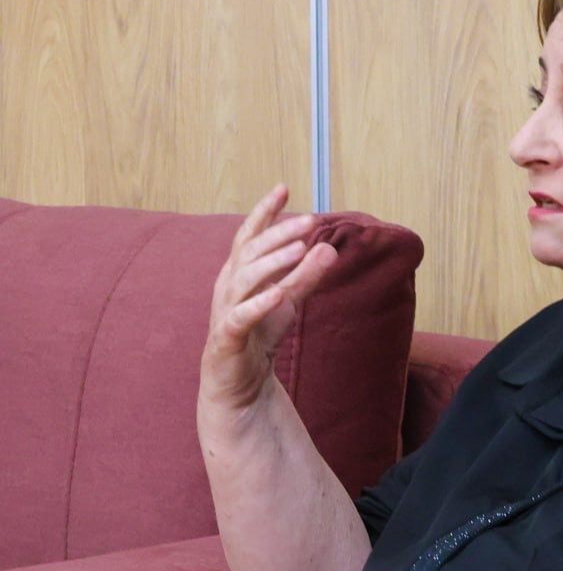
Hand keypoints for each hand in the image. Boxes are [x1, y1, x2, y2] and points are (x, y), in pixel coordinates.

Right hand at [201, 185, 335, 410]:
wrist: (240, 382)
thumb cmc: (260, 334)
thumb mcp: (288, 299)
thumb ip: (306, 275)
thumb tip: (330, 248)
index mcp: (239, 272)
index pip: (249, 235)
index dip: (264, 212)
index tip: (283, 188)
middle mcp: (227, 286)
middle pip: (249, 252)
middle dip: (278, 234)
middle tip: (309, 221)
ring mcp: (224, 311)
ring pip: (243, 279)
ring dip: (272, 263)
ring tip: (300, 250)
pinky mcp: (226, 339)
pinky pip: (240, 318)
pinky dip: (259, 305)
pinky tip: (279, 295)